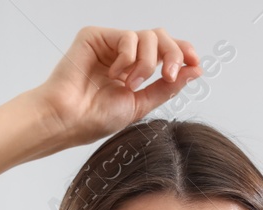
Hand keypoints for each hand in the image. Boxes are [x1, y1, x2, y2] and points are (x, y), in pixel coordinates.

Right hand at [31, 26, 202, 149]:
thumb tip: (195, 71)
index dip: (183, 52)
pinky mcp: (96, 36)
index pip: (165, 52)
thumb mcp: (140, 105)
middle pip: (161, 38)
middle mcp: (123, 55)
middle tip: (168, 75)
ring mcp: (109, 45)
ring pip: (148, 36)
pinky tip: (113, 74)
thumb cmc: (93, 119)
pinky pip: (128, 36)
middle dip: (172, 55)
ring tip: (129, 83)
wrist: (66, 120)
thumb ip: (167, 87)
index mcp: (133, 71)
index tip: (195, 63)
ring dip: (146, 62)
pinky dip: (127, 58)